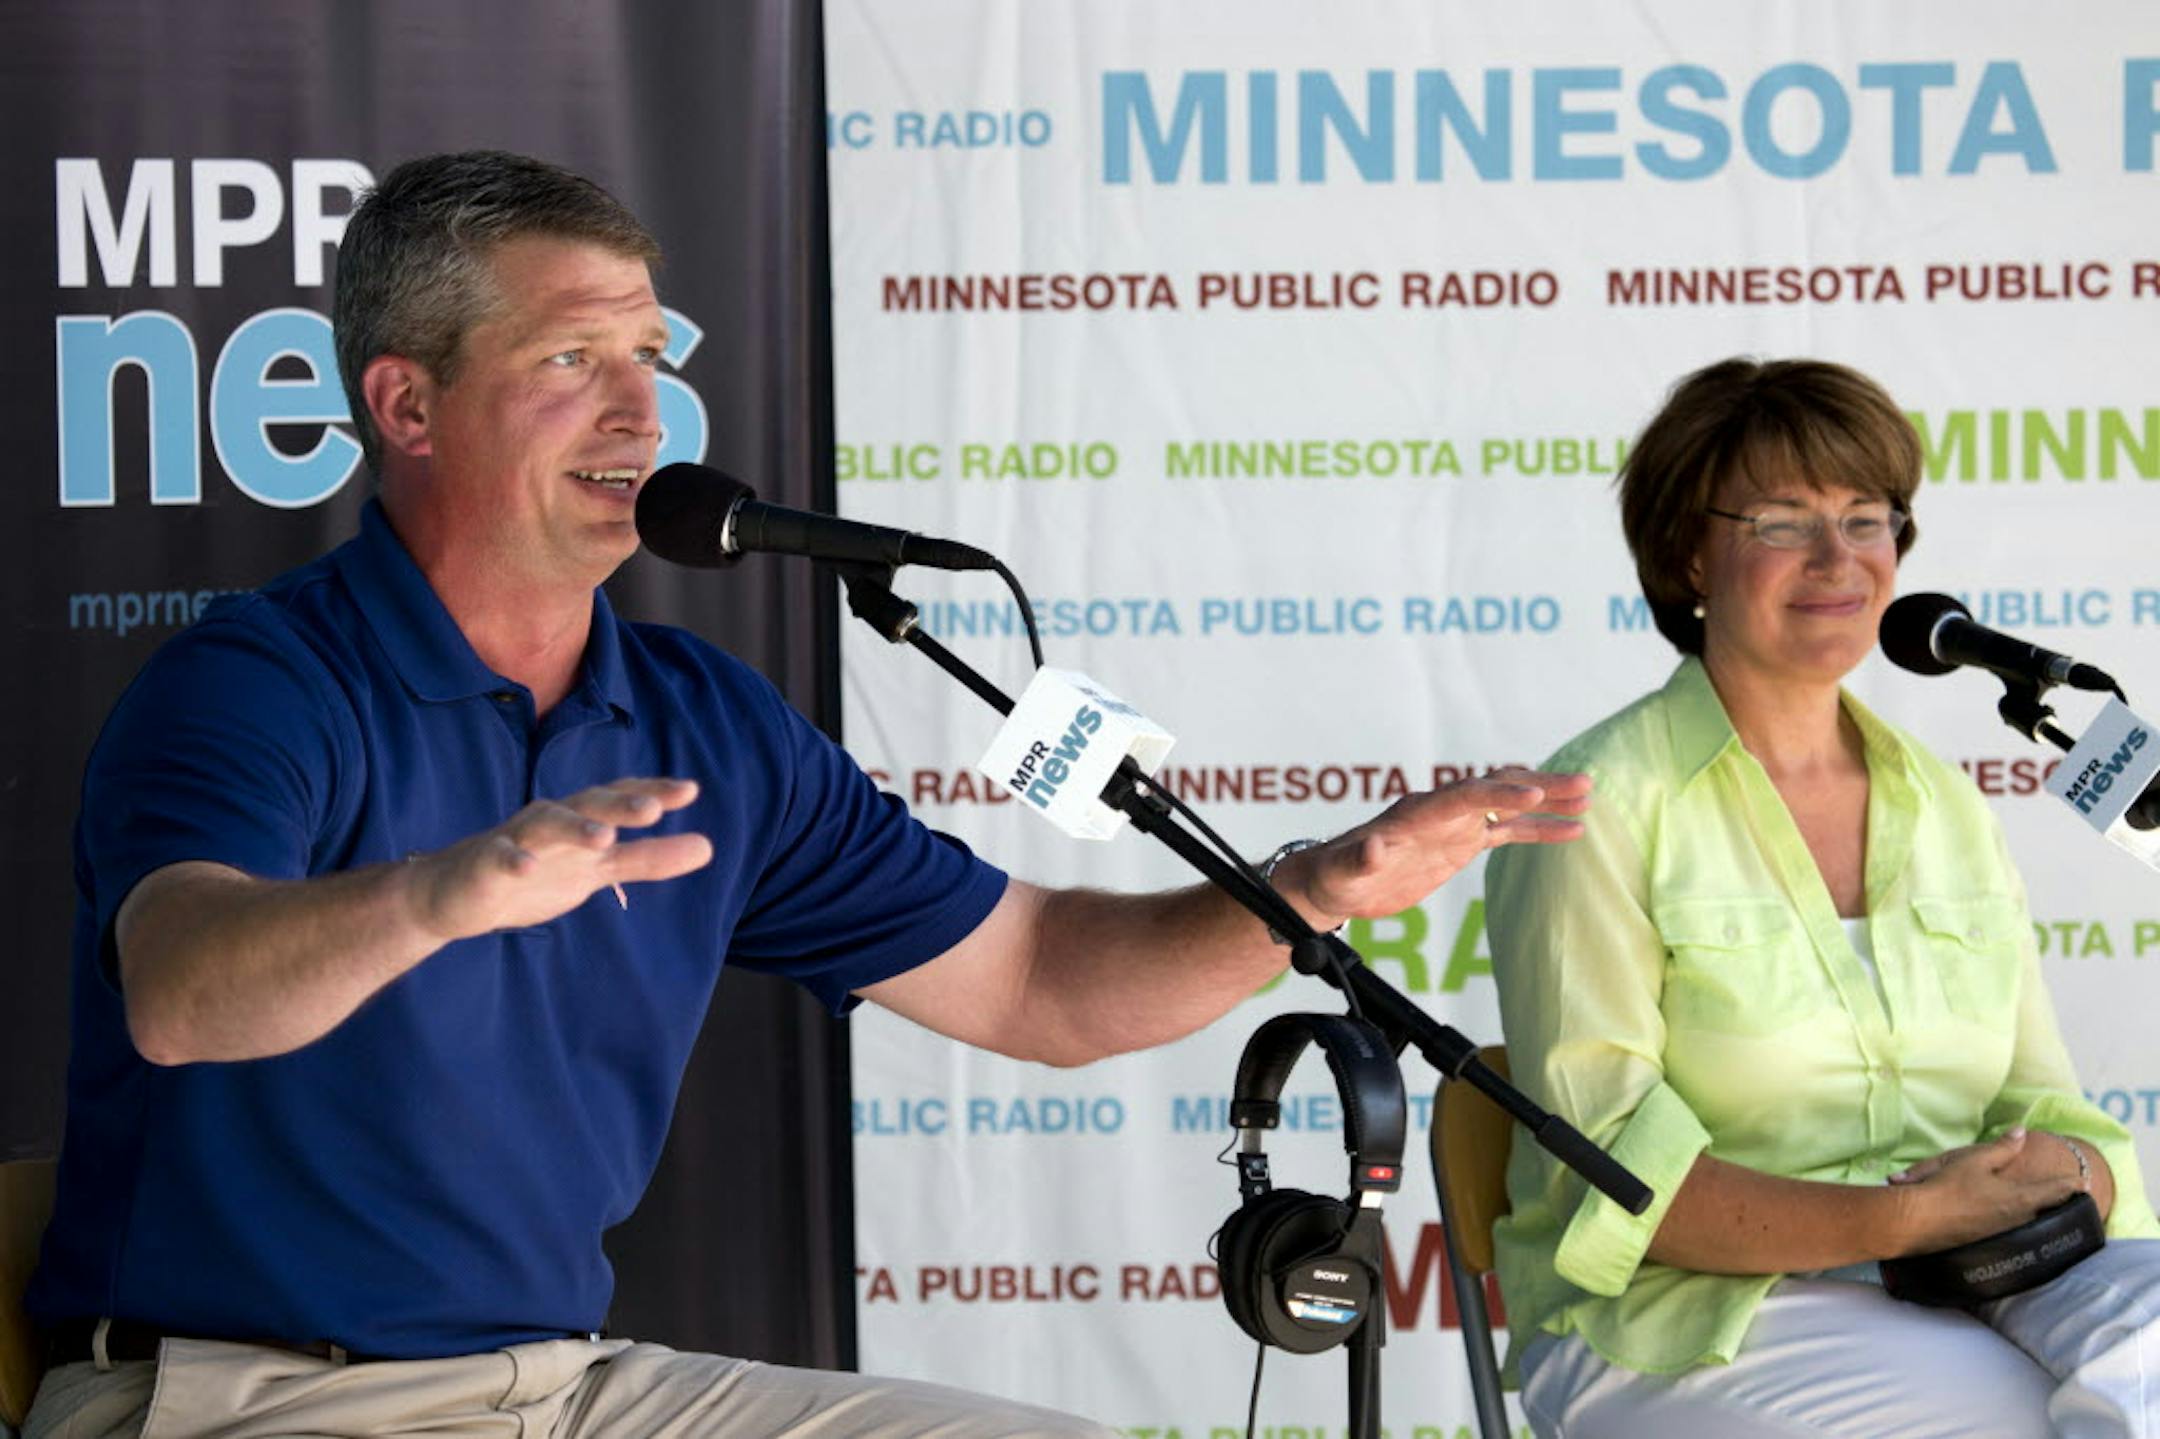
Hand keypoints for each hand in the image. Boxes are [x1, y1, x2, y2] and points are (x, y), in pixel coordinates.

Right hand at [405, 777, 713, 941]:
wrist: (453, 895)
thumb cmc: (535, 873)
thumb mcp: (598, 870)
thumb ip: (648, 858)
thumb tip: (709, 847)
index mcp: (581, 819)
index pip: (621, 797)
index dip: (652, 791)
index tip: (689, 790)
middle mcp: (553, 820)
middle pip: (590, 804)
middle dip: (621, 803)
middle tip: (655, 807)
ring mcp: (517, 840)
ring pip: (548, 825)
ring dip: (575, 828)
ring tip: (604, 837)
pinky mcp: (485, 865)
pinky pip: (500, 859)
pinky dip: (513, 860)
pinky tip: (528, 867)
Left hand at [1276, 767, 1591, 928]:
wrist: (1336, 881)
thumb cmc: (1336, 876)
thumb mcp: (1344, 873)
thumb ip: (1360, 860)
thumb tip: (1373, 848)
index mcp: (1416, 813)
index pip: (1464, 796)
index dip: (1499, 794)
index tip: (1535, 795)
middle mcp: (1440, 811)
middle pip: (1496, 789)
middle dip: (1538, 786)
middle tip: (1583, 784)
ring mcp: (1454, 824)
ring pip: (1508, 804)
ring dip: (1548, 800)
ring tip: (1589, 796)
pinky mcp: (1460, 843)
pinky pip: (1507, 831)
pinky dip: (1538, 829)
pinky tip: (1572, 830)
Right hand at [1887, 1129, 2084, 1255]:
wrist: (1919, 1221)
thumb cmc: (1948, 1187)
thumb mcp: (1974, 1160)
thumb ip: (2002, 1147)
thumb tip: (2021, 1132)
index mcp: (2019, 1198)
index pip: (2054, 1190)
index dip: (2071, 1185)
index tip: (2085, 1183)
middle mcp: (2018, 1219)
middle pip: (2046, 1209)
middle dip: (2058, 1201)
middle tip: (2070, 1195)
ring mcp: (2004, 1233)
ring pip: (2031, 1220)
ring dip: (2040, 1212)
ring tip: (2046, 1206)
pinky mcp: (1989, 1241)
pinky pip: (2014, 1229)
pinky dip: (2020, 1221)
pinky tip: (2013, 1220)